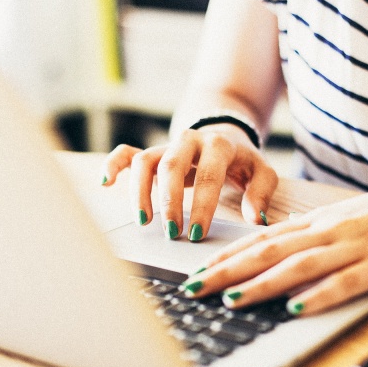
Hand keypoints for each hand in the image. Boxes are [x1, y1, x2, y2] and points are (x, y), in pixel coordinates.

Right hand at [101, 125, 278, 240]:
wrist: (225, 134)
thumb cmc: (242, 160)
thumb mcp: (261, 172)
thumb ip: (261, 193)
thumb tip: (255, 218)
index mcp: (218, 145)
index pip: (208, 175)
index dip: (202, 205)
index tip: (197, 233)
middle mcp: (189, 141)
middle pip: (172, 166)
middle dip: (170, 202)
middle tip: (172, 232)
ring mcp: (167, 146)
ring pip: (145, 161)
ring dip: (141, 191)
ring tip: (144, 221)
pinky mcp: (151, 152)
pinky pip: (126, 153)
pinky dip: (113, 165)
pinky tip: (106, 183)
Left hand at [180, 171, 367, 314]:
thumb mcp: (342, 220)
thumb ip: (309, 235)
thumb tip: (275, 248)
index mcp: (316, 222)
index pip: (260, 239)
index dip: (225, 256)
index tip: (194, 271)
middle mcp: (327, 231)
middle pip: (268, 251)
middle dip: (226, 270)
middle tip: (193, 287)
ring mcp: (353, 247)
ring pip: (298, 265)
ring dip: (262, 283)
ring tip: (230, 298)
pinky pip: (344, 282)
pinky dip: (318, 295)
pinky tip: (296, 308)